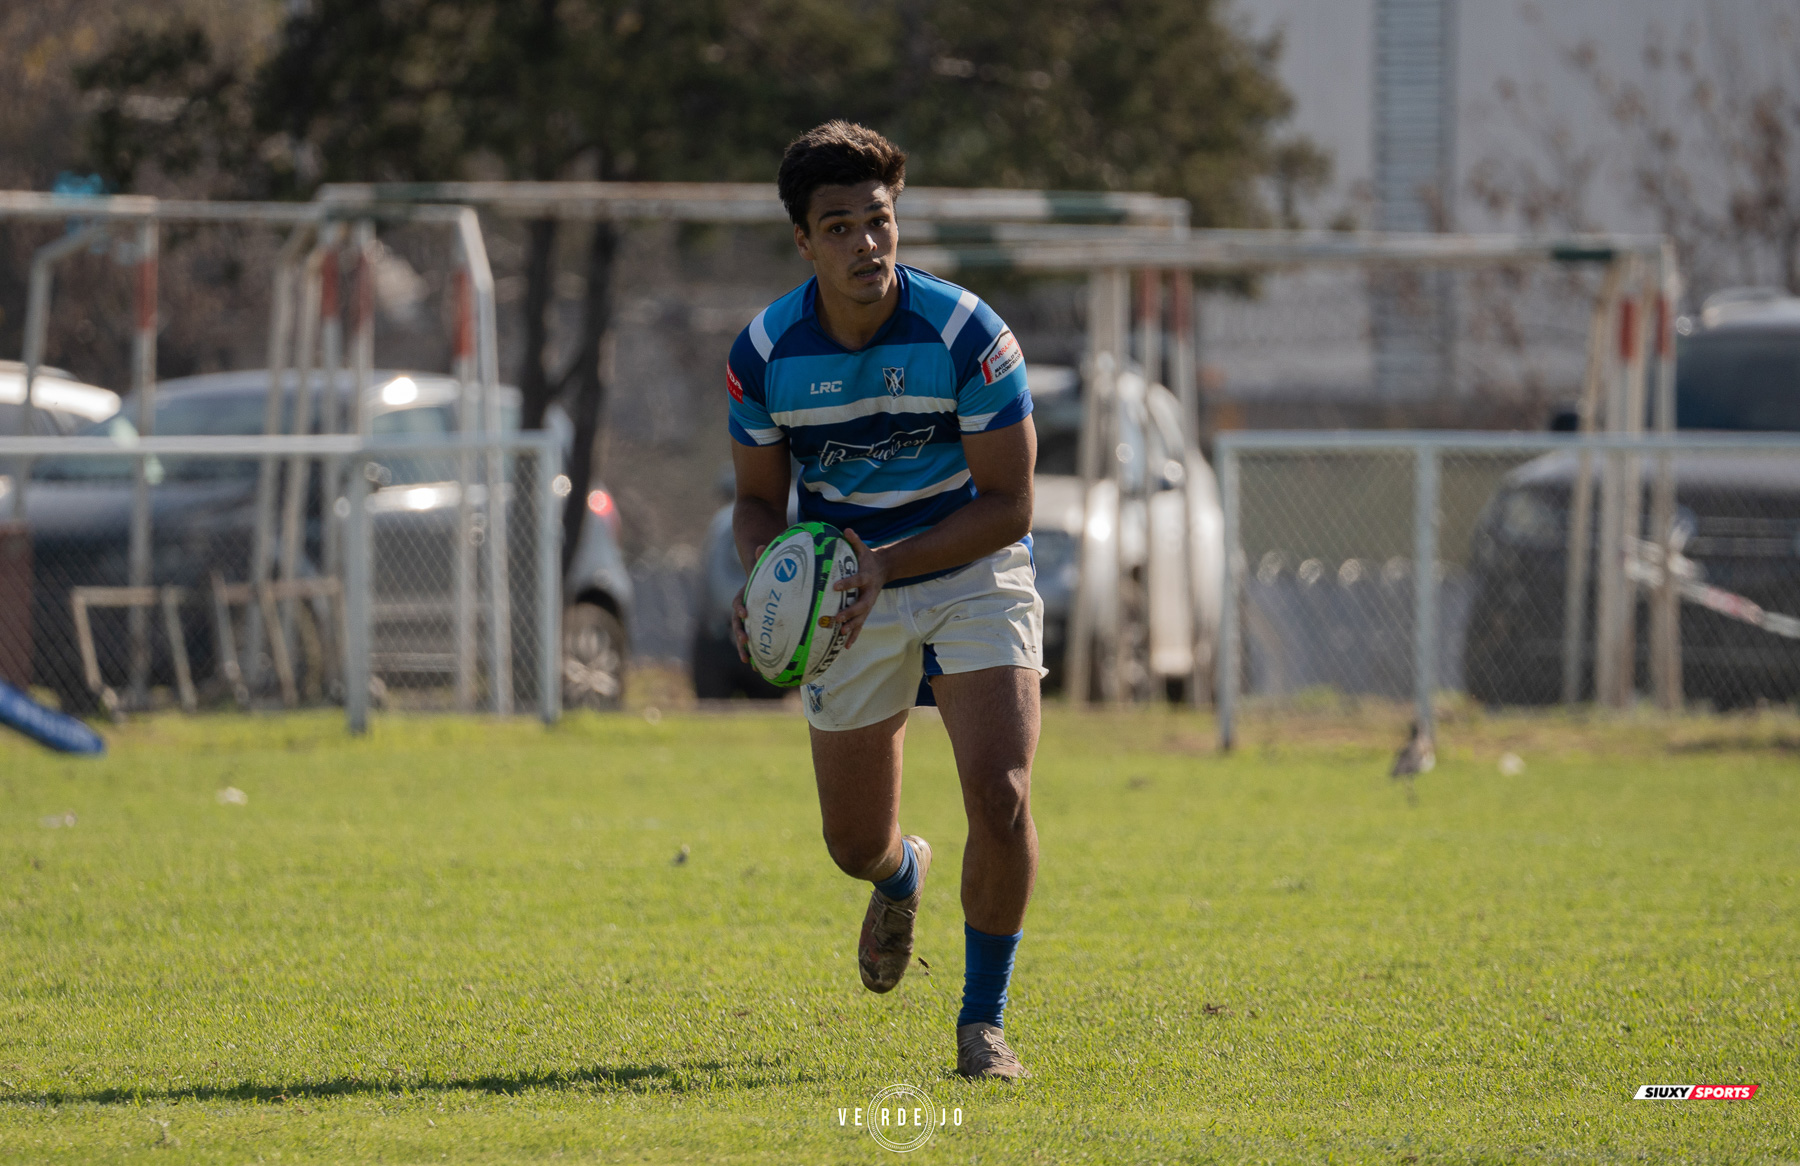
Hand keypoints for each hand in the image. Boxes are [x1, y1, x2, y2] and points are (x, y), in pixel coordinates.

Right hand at [732, 544, 765, 662]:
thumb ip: (763, 556)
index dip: (740, 607)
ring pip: (743, 636)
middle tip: (745, 642)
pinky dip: (756, 654)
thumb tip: (761, 545)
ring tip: (749, 661)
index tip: (744, 613)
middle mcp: (744, 609)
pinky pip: (755, 643)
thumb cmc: (767, 571)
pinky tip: (761, 667)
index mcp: (745, 595)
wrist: (765, 578)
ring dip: (745, 649)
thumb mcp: (765, 562)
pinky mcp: (757, 628)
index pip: (738, 602)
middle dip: (740, 634)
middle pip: (737, 624)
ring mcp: (749, 620)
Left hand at [828, 528, 889, 648]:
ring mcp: (868, 604)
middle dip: (850, 613)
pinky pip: (860, 625)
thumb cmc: (868, 559)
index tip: (834, 586)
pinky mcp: (866, 611)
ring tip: (841, 634)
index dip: (846, 583)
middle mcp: (869, 593)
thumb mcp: (863, 549)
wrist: (884, 570)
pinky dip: (854, 636)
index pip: (856, 580)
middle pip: (861, 605)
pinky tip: (845, 646)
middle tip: (837, 618)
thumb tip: (846, 530)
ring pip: (861, 618)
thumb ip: (854, 540)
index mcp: (867, 578)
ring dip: (852, 628)